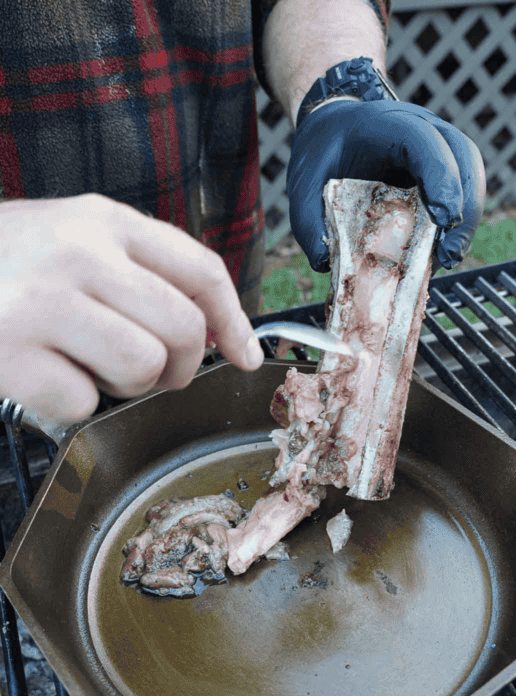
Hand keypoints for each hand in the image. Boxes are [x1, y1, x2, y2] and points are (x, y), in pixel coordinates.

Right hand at [0, 195, 262, 423]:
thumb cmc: (2, 263)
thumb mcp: (72, 237)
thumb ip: (140, 271)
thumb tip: (221, 336)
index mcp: (103, 221)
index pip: (200, 270)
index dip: (234, 322)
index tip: (244, 356)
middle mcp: (77, 253)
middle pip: (183, 329)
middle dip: (180, 367)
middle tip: (151, 373)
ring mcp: (41, 301)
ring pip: (143, 367)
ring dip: (125, 387)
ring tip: (88, 369)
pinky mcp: (8, 351)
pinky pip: (81, 402)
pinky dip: (67, 406)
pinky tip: (39, 378)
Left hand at [287, 98, 485, 271]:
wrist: (334, 128)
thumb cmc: (324, 152)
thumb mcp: (303, 182)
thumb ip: (307, 219)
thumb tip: (326, 261)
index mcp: (386, 123)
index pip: (424, 140)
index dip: (441, 177)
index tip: (444, 219)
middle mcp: (423, 128)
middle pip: (464, 155)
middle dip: (466, 206)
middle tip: (449, 252)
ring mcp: (440, 146)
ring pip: (472, 173)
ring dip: (469, 219)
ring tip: (449, 256)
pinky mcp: (445, 168)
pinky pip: (465, 190)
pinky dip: (460, 223)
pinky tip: (443, 250)